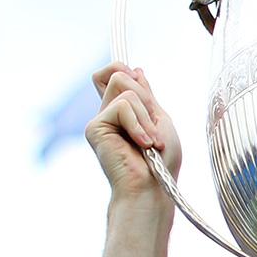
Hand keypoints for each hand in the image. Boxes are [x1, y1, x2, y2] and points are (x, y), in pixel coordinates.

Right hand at [86, 64, 181, 207]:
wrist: (152, 187)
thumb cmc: (162, 162)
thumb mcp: (160, 120)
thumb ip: (145, 95)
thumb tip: (134, 69)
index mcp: (123, 112)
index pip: (112, 74)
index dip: (122, 69)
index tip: (139, 78)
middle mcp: (107, 114)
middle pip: (119, 74)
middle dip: (145, 97)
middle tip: (153, 127)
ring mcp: (99, 120)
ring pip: (123, 87)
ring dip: (146, 115)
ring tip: (151, 141)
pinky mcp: (94, 128)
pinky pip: (122, 105)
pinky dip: (139, 123)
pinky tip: (142, 144)